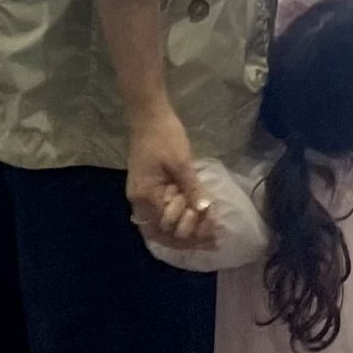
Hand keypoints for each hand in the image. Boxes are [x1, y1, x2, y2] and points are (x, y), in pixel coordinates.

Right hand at [127, 105, 217, 252]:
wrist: (148, 115)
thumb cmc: (164, 135)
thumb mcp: (181, 162)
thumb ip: (192, 188)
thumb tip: (204, 211)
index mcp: (146, 196)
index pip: (168, 227)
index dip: (190, 233)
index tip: (212, 234)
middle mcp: (140, 201)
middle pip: (162, 232)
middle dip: (187, 236)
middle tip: (212, 237)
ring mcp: (142, 195)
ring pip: (161, 224)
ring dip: (183, 229)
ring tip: (207, 230)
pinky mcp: (147, 188)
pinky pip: (161, 211)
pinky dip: (177, 217)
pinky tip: (194, 215)